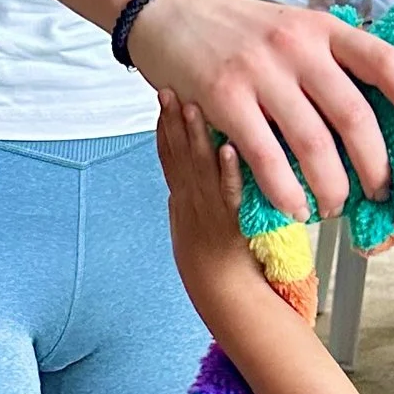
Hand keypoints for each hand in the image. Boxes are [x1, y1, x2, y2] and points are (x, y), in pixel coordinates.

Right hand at [125, 0, 393, 221]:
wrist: (169, 11)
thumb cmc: (238, 32)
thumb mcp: (294, 30)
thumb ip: (330, 63)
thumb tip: (377, 118)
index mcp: (324, 29)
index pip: (387, 63)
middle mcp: (298, 46)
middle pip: (355, 115)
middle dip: (376, 165)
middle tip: (381, 191)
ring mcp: (260, 71)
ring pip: (313, 144)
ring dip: (332, 186)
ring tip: (334, 206)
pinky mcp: (224, 97)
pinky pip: (265, 157)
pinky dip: (285, 191)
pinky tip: (294, 207)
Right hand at [157, 95, 264, 337]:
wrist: (229, 307)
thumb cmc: (223, 266)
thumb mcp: (200, 225)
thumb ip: (202, 194)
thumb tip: (207, 163)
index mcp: (183, 204)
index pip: (168, 159)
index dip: (163, 127)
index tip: (162, 96)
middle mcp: (191, 207)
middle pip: (177, 158)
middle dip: (171, 120)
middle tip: (167, 86)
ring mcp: (209, 217)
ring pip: (199, 172)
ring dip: (194, 136)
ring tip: (191, 103)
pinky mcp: (232, 229)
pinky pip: (229, 197)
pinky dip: (228, 172)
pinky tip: (229, 147)